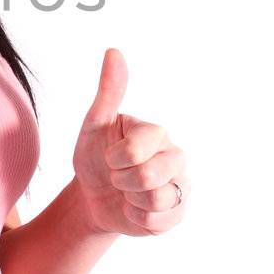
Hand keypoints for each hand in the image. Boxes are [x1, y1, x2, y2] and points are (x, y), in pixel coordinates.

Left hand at [70, 48, 189, 236]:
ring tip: (128, 191)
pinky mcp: (178, 213)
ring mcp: (180, 186)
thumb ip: (108, 92)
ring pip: (156, 200)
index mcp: (157, 132)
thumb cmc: (95, 157)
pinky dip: (137, 218)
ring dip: (130, 199)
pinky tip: (134, 208)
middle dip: (121, 180)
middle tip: (118, 176)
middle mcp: (176, 156)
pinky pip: (158, 222)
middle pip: (149, 176)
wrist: (92, 197)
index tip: (110, 157)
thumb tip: (113, 51)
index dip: (115, 159)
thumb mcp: (95, 125)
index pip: (137, 149)